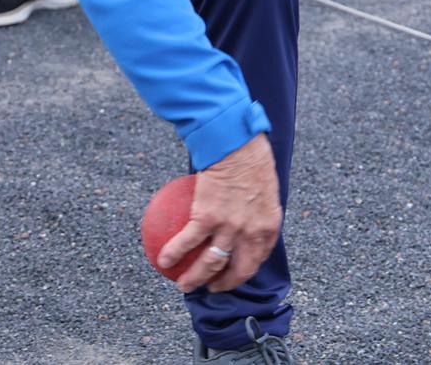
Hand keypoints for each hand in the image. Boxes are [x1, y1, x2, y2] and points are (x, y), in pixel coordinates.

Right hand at [161, 134, 282, 294]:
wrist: (236, 141)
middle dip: (222, 285)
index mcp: (268, 225)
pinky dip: (173, 254)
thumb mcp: (264, 187)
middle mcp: (251, 231)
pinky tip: (162, 260)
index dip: (243, 273)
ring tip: (183, 284)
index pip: (257, 258)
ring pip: (210, 263)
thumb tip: (243, 215)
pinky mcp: (207, 217)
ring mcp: (230, 226)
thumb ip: (255, 208)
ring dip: (195, 279)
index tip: (231, 276)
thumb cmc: (250, 156)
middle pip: (237, 270)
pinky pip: (186, 242)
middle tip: (209, 288)